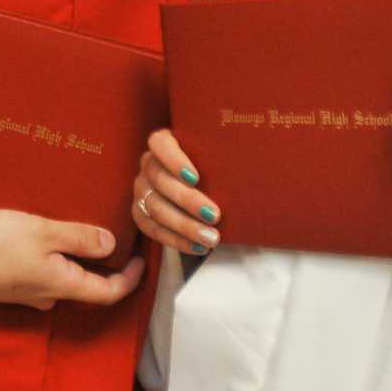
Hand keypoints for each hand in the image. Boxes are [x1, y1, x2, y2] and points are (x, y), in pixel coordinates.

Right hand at [0, 208, 143, 310]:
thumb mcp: (42, 232)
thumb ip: (79, 238)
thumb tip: (112, 245)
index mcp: (61, 285)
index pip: (108, 292)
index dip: (129, 278)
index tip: (140, 258)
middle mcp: (46, 295)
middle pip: (84, 286)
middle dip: (100, 265)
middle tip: (111, 237)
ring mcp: (23, 293)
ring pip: (59, 279)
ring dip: (71, 259)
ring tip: (73, 230)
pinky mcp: (5, 284)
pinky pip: (37, 274)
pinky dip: (48, 258)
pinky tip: (38, 237)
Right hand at [132, 129, 220, 256]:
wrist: (208, 195)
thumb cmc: (216, 173)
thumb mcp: (218, 161)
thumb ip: (222, 161)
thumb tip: (251, 166)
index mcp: (164, 144)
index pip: (159, 143)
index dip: (173, 160)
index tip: (195, 178)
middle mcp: (149, 164)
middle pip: (160, 180)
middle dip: (187, 200)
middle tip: (214, 215)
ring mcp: (142, 189)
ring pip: (155, 207)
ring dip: (184, 225)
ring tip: (211, 238)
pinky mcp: (140, 213)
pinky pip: (152, 229)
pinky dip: (176, 240)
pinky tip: (198, 247)